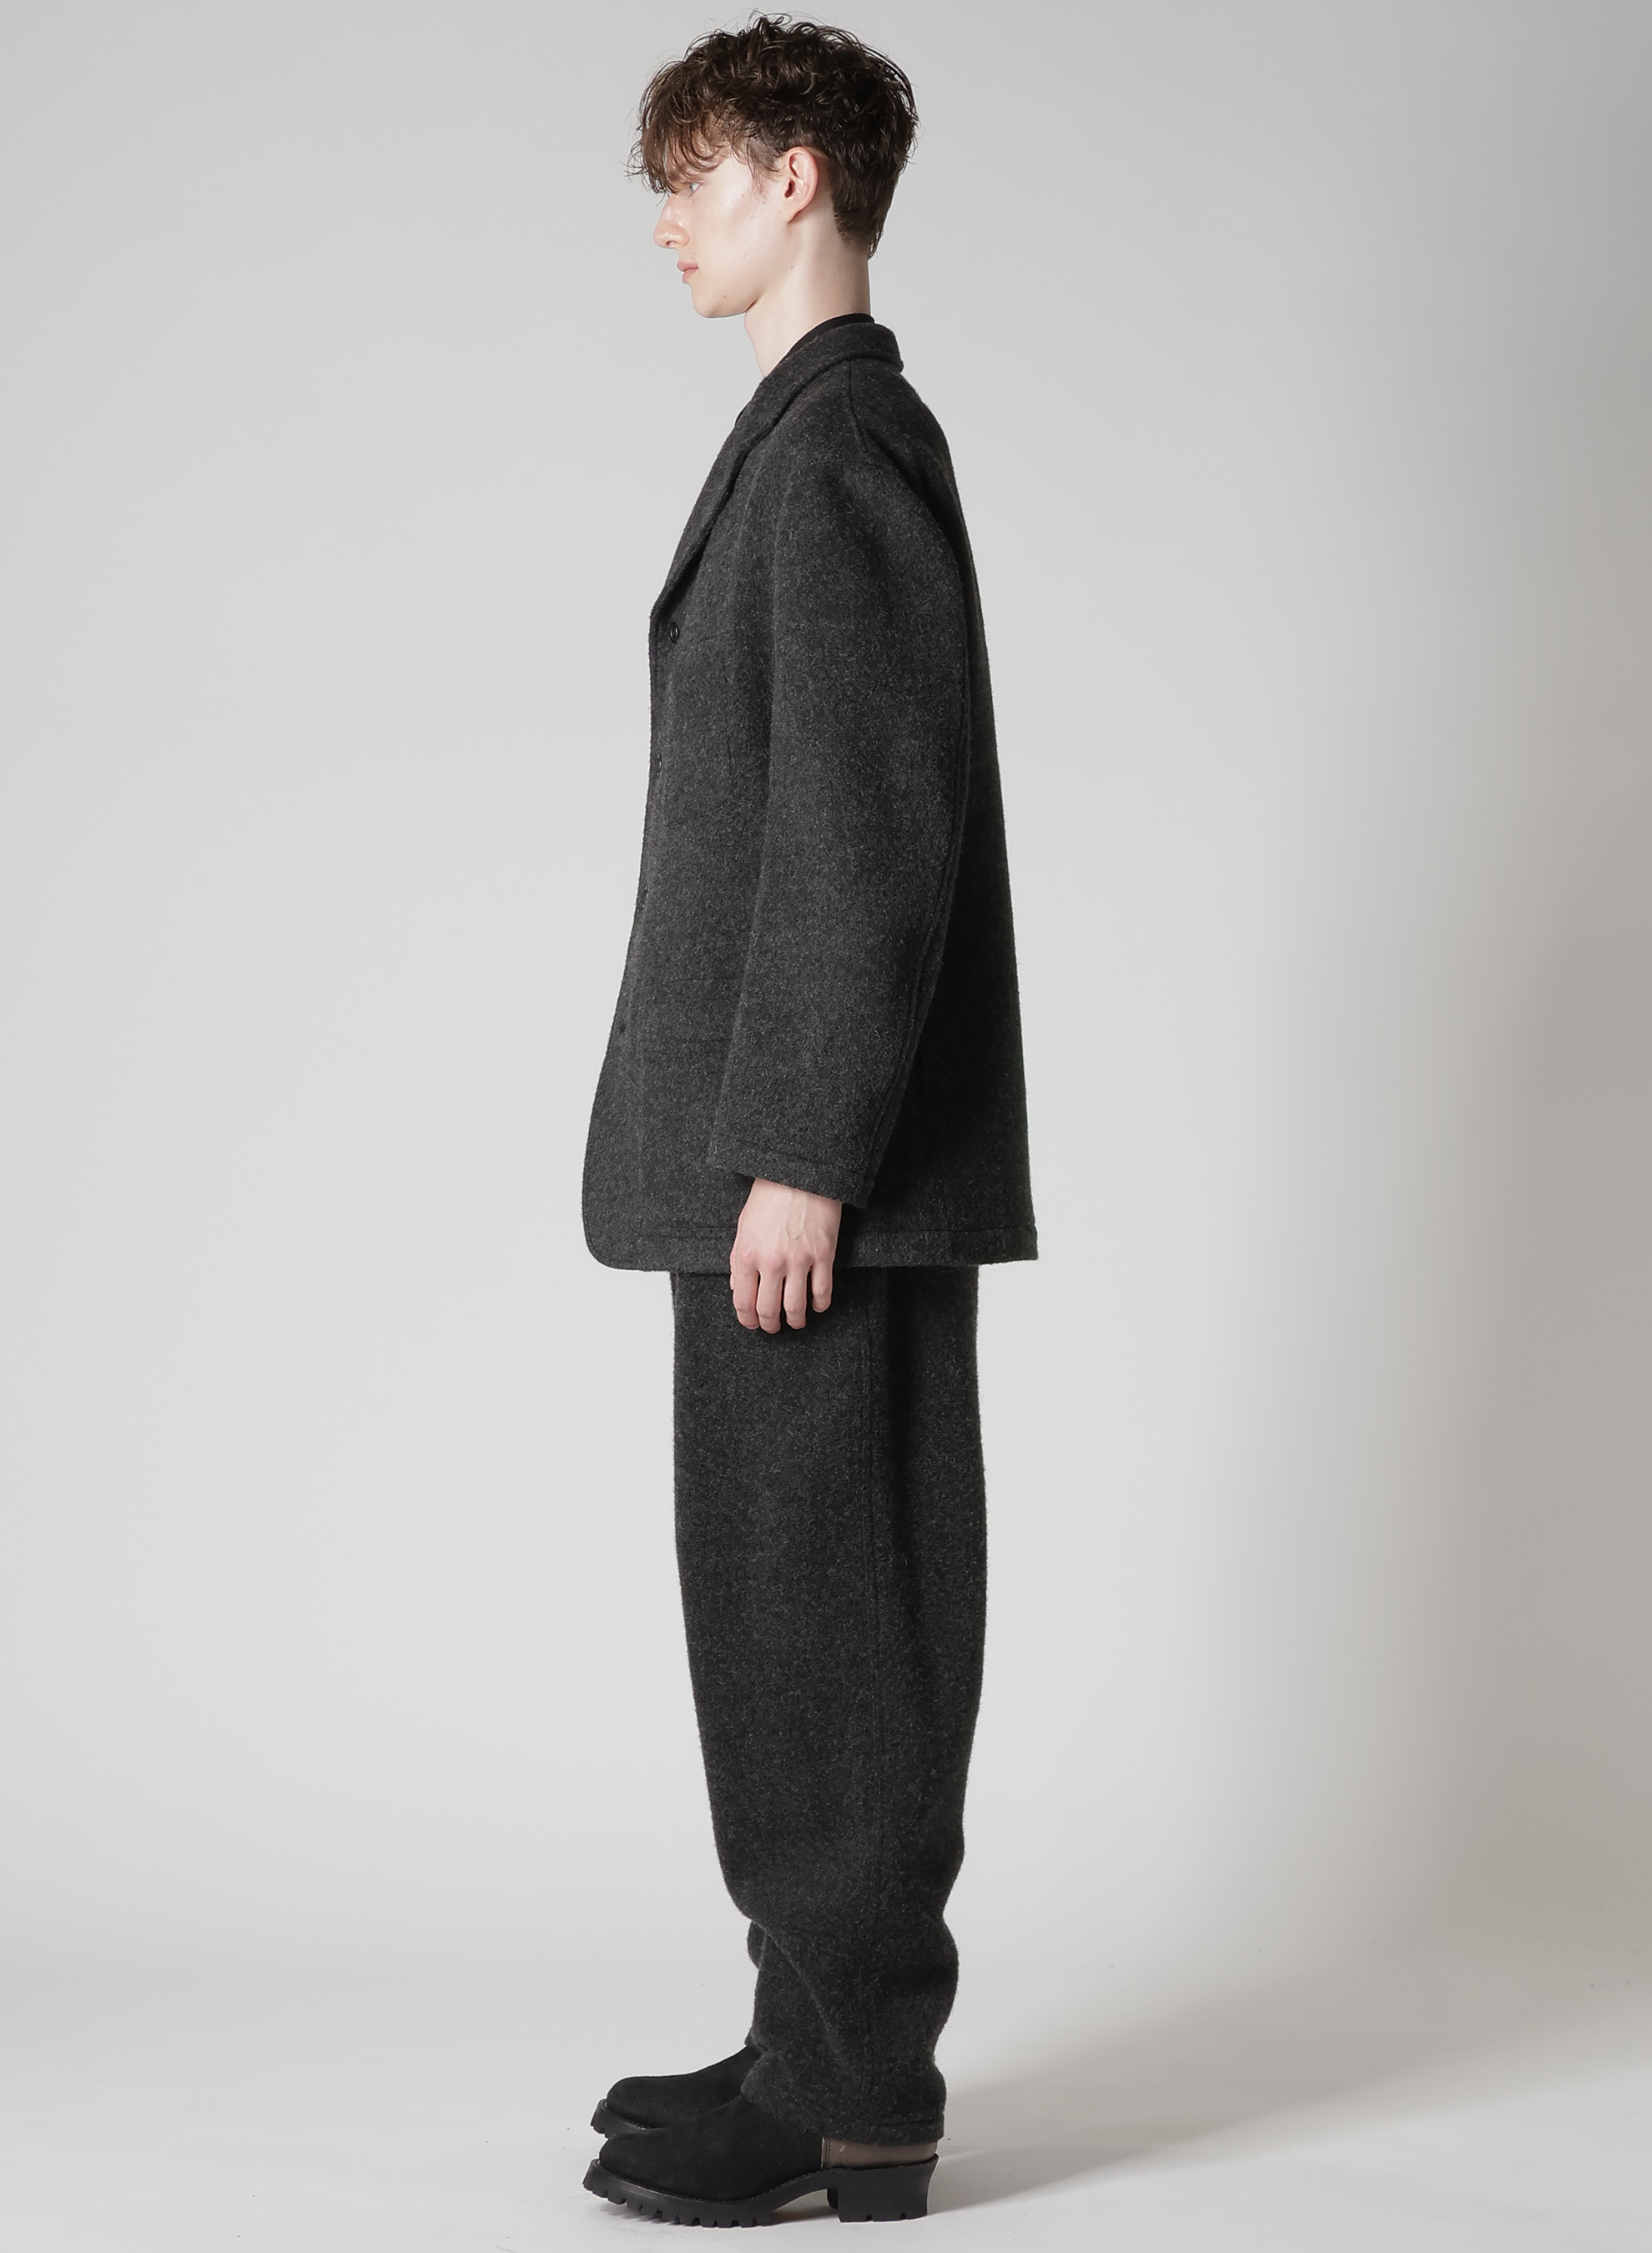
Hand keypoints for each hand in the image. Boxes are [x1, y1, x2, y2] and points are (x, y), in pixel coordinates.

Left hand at [730, 1178, 840, 1332]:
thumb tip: (736, 1287)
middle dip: (770, 1325)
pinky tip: (817, 1306)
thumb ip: (737, 1259)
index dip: (747, 1319)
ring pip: (796, 1307)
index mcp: (746, 1254)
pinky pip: (822, 1292)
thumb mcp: (743, 1226)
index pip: (742, 1301)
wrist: (799, 1173)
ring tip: (796, 1322)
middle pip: (769, 1310)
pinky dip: (819, 1305)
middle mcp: (770, 1262)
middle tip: (773, 1327)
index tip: (752, 1323)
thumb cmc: (768, 1196)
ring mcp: (799, 1260)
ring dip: (795, 1321)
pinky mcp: (823, 1255)